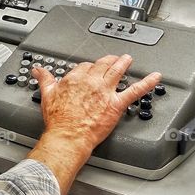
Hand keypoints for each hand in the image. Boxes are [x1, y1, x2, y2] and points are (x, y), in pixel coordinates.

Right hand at [33, 55, 161, 154]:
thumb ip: (45, 79)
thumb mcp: (47, 95)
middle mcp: (91, 82)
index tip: (90, 70)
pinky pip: (135, 91)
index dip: (89, 68)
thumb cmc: (58, 119)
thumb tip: (38, 70)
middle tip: (113, 59)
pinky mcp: (116, 104)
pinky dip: (147, 83)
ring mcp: (105, 92)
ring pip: (117, 71)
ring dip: (124, 63)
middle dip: (108, 60)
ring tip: (128, 59)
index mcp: (74, 79)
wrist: (68, 135)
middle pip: (102, 65)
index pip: (85, 66)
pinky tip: (155, 77)